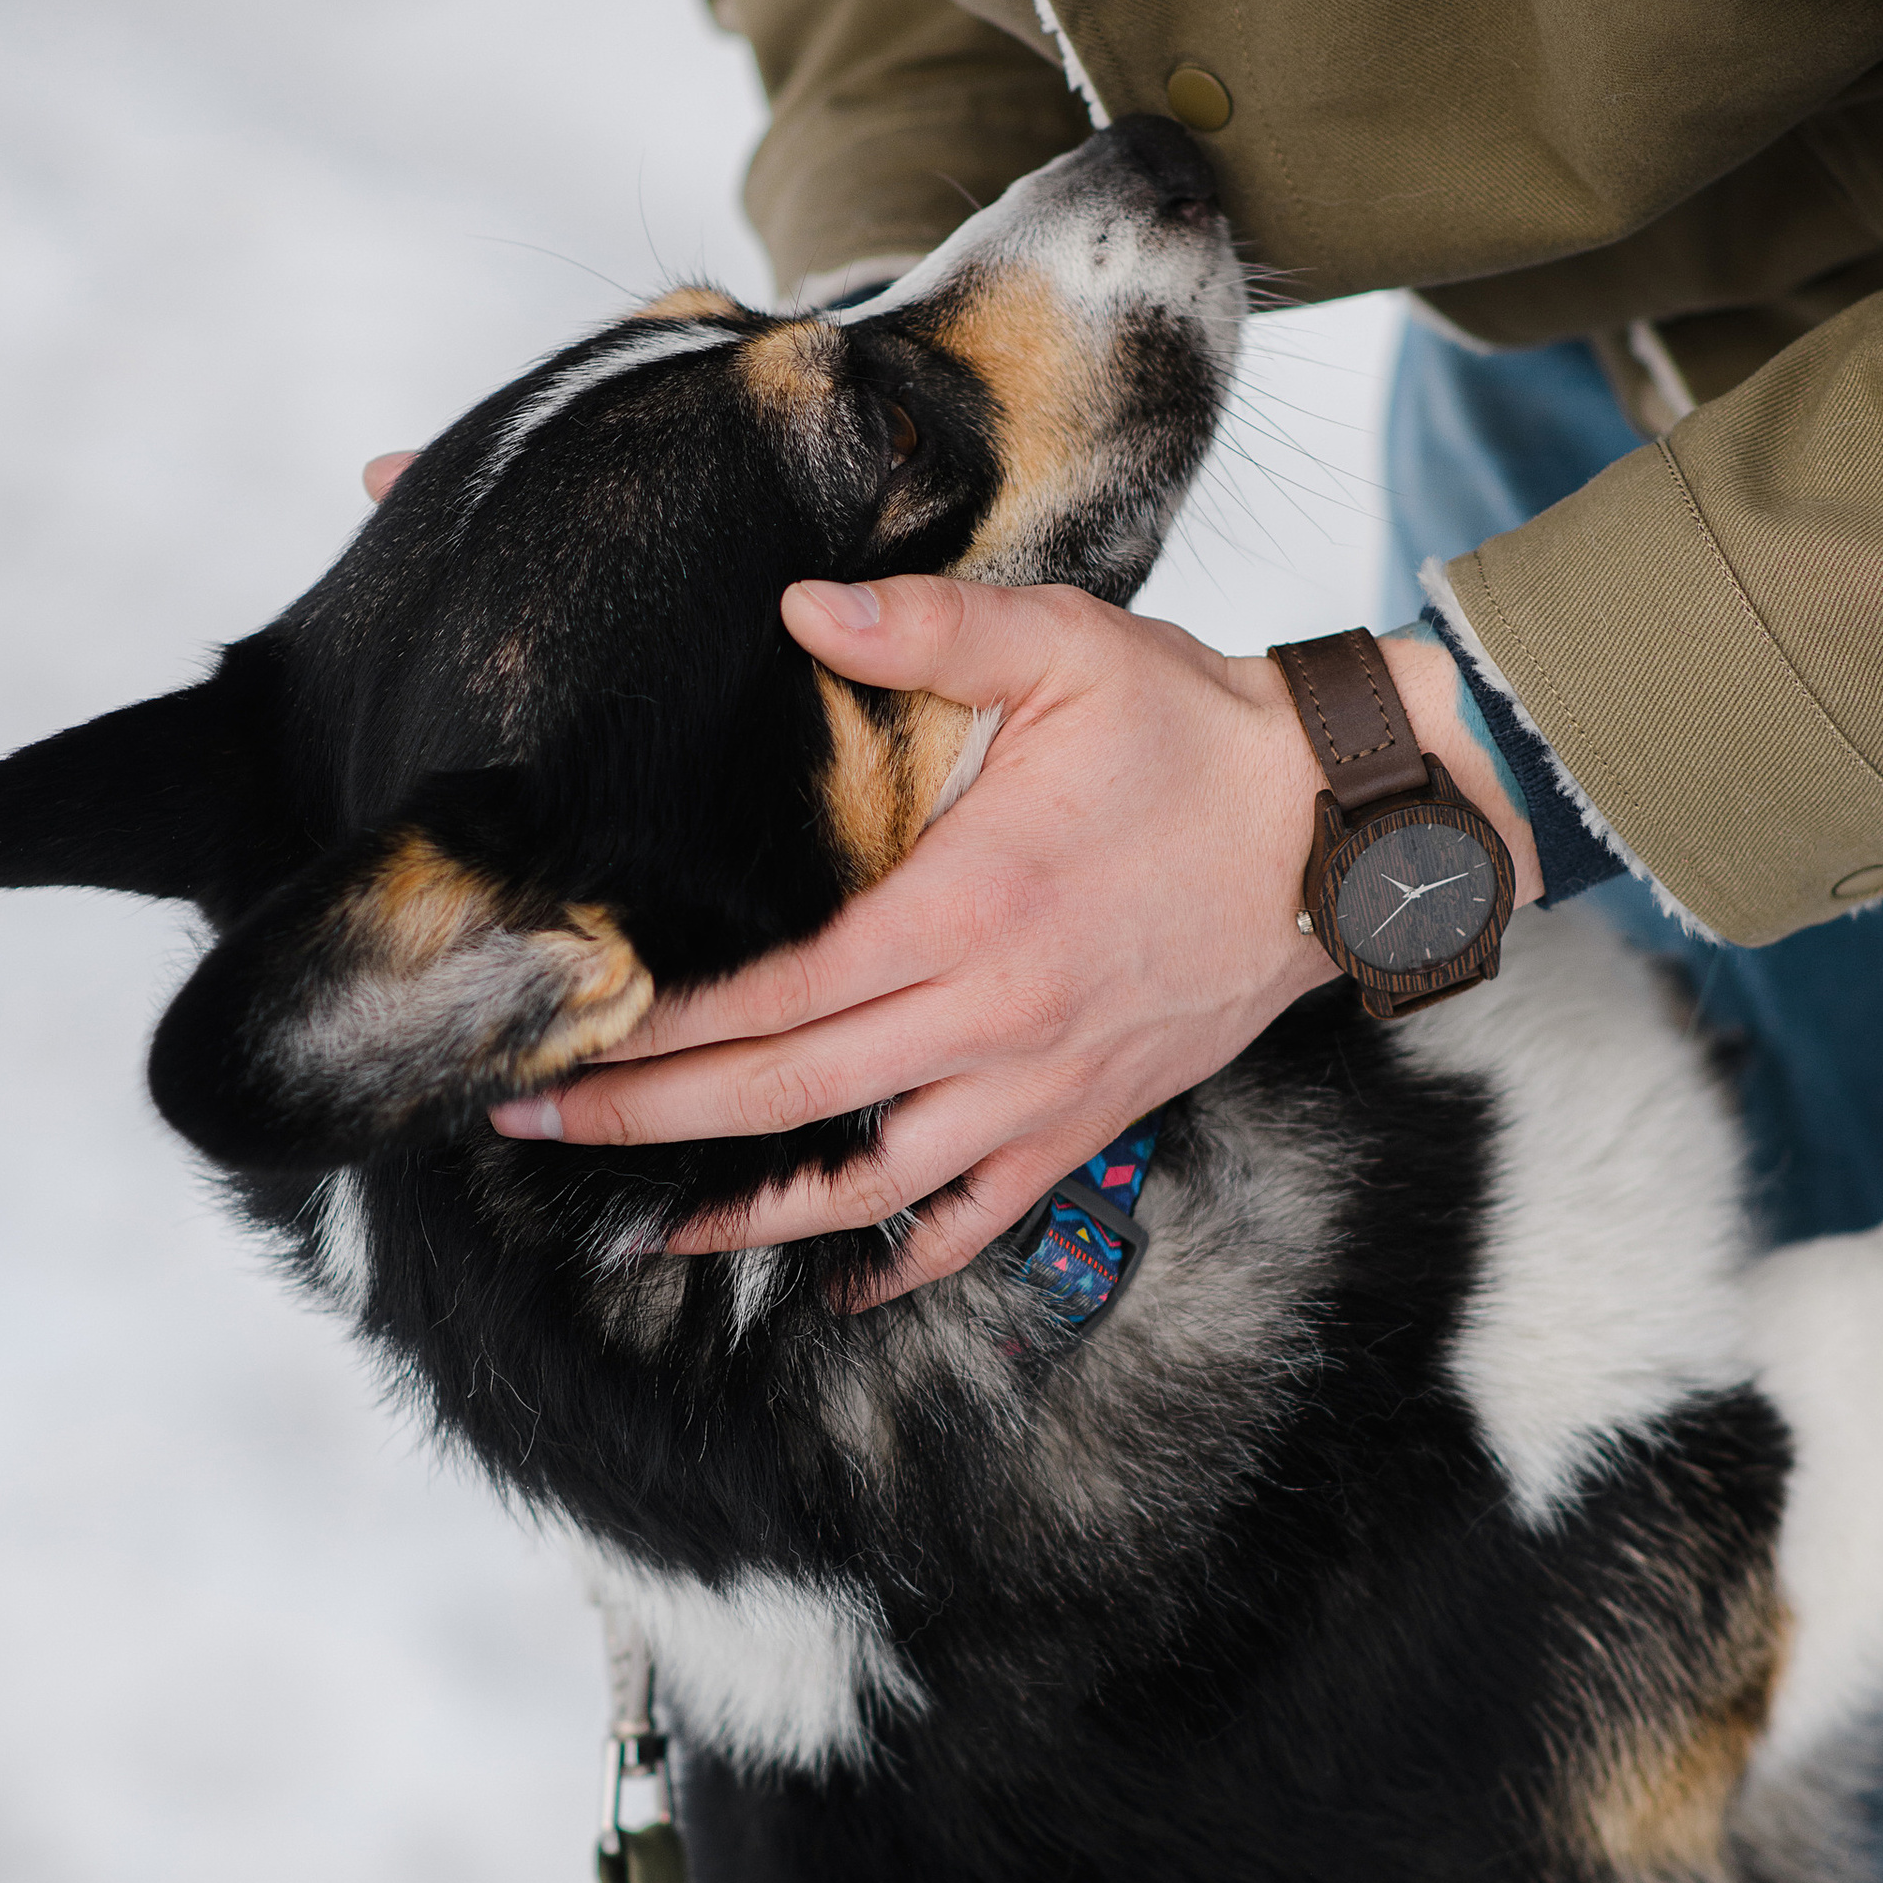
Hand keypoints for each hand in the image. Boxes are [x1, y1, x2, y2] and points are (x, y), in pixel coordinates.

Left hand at [491, 575, 1541, 1300]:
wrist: (1348, 833)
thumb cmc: (1204, 738)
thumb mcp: (1068, 648)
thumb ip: (929, 626)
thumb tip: (802, 605)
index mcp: (969, 910)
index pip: (779, 997)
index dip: (660, 1031)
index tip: (565, 1043)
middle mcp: (995, 1020)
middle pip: (791, 1099)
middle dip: (649, 1122)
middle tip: (534, 1130)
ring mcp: (1042, 1086)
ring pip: (874, 1182)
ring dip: (757, 1212)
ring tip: (653, 1228)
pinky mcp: (1088, 1118)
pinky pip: (983, 1216)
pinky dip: (906, 1259)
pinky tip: (843, 1277)